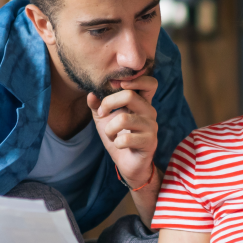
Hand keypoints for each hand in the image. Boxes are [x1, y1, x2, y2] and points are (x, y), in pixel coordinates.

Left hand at [88, 74, 158, 188]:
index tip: (115, 86)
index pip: (149, 83)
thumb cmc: (118, 137)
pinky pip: (125, 139)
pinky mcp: (149, 142)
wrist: (127, 163)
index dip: (135, 80)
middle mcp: (149, 111)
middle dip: (108, 103)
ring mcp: (151, 127)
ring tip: (110, 134)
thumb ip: (97, 104)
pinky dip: (115, 142)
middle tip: (102, 112)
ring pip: (123, 119)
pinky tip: (118, 145)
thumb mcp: (104, 119)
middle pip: (130, 95)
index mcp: (142, 102)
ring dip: (109, 128)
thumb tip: (91, 94)